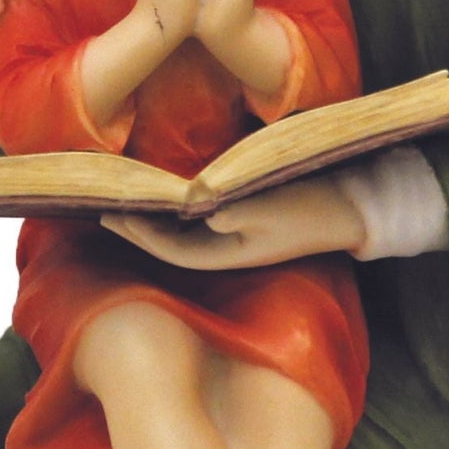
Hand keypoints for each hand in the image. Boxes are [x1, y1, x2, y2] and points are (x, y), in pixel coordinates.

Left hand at [101, 177, 366, 269]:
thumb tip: (205, 210)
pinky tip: (159, 195)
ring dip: (151, 220)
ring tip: (122, 202)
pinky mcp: (240, 223)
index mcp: (230, 254)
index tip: (112, 215)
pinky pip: (195, 221)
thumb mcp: (277, 206)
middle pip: (169, 245)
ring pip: (180, 235)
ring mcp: (233, 238)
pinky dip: (173, 210)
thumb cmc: (312, 207)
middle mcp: (226, 250)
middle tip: (101, 209)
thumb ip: (241, 211)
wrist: (348, 207)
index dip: (141, 236)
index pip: (172, 251)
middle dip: (136, 230)